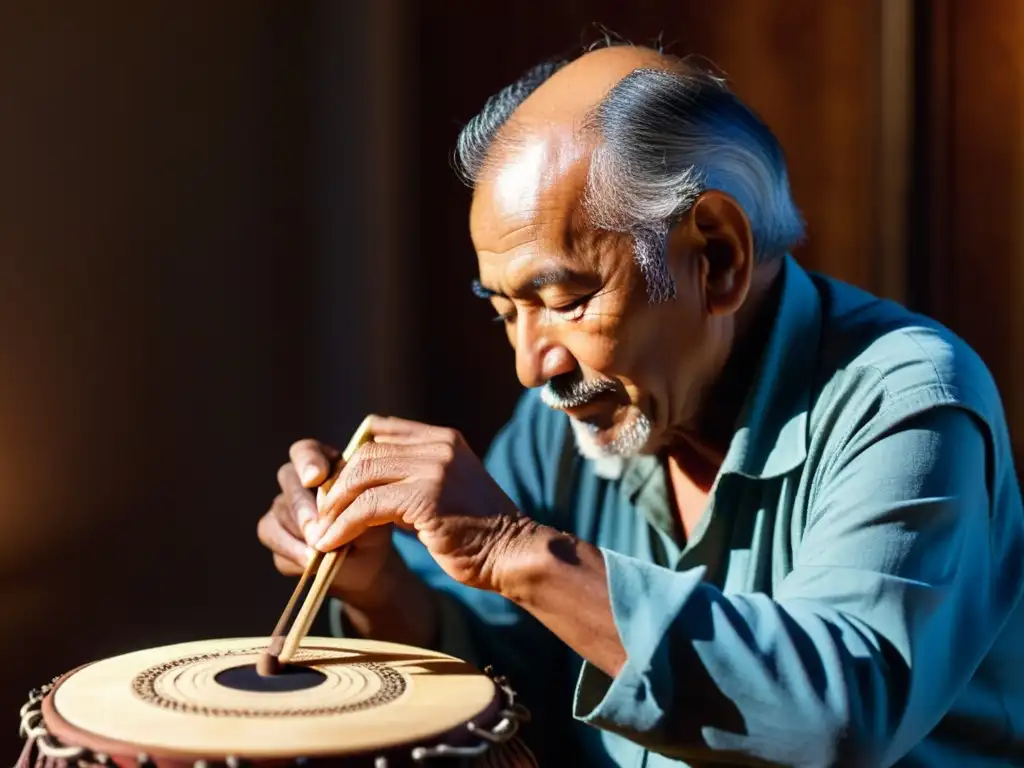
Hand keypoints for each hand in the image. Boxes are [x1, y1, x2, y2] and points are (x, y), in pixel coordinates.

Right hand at [257, 438, 394, 599]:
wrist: (363, 564)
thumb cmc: (371, 531)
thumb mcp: (373, 515)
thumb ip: (355, 506)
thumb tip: (328, 515)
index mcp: (326, 466)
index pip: (306, 450)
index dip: (308, 461)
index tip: (317, 477)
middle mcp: (299, 480)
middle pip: (288, 477)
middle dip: (303, 505)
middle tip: (317, 528)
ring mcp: (283, 504)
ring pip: (279, 509)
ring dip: (299, 531)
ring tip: (319, 550)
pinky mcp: (272, 530)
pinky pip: (272, 534)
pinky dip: (291, 550)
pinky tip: (310, 561)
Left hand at [305, 416, 529, 591]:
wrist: (514, 554)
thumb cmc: (481, 532)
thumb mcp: (449, 490)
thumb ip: (417, 476)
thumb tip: (369, 484)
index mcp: (444, 439)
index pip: (380, 428)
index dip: (351, 455)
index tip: (337, 486)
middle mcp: (439, 446)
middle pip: (366, 452)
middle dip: (337, 484)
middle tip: (320, 513)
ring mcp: (434, 468)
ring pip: (362, 477)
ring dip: (334, 507)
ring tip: (321, 531)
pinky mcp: (426, 497)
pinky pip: (368, 506)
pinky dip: (343, 525)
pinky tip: (332, 543)